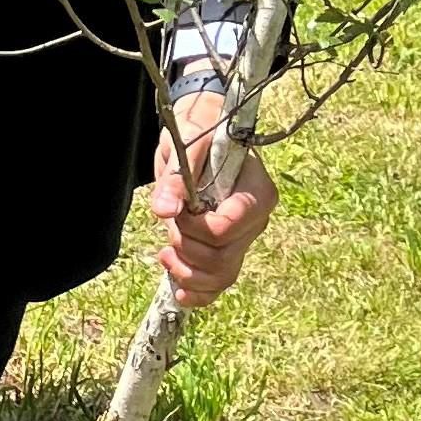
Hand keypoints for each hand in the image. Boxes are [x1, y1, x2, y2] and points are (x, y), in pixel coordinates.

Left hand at [150, 88, 280, 308]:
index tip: (179, 211)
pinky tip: (180, 292)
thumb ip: (176, 176)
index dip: (198, 228)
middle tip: (171, 223)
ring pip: (222, 276)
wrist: (201, 130)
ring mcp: (243, 238)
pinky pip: (220, 284)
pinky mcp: (227, 248)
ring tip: (165, 252)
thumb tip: (165, 210)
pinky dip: (199, 292)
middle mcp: (255, 220)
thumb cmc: (200, 129)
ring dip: (187, 272)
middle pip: (224, 259)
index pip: (229, 228)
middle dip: (188, 248)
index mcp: (256, 191)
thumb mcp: (186, 141)